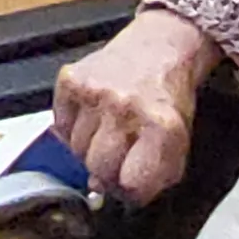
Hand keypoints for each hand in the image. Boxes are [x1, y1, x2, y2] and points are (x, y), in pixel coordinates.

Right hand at [52, 7, 221, 206]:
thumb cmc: (168, 97)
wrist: (159, 47)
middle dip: (107, 172)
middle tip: (117, 159)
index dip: (130, 191)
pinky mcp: (71, 79)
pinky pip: (60, 124)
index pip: (132, 184)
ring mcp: (94, 92)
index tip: (130, 186)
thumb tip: (107, 191)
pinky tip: (90, 118)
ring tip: (106, 133)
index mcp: (161, 127)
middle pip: (99, 168)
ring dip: (89, 149)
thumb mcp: (179, 140)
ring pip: (76, 149)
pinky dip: (71, 128)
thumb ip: (152, 174)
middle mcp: (125, 109)